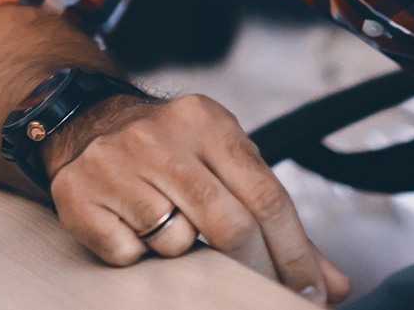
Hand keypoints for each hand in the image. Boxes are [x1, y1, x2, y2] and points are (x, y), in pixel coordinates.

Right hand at [45, 93, 351, 302]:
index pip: (267, 196)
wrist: (84, 121)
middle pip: (229, 225)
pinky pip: (128, 254)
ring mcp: (114, 163)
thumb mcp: (226, 163)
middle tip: (261, 292)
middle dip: (254, 268)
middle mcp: (160, 136)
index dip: (295, 255)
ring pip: (177, 244)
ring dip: (183, 254)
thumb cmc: (173, 153)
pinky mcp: (79, 194)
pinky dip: (138, 256)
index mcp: (207, 120)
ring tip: (170, 229)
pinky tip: (132, 226)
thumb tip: (334, 285)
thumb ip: (280, 222)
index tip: (311, 293)